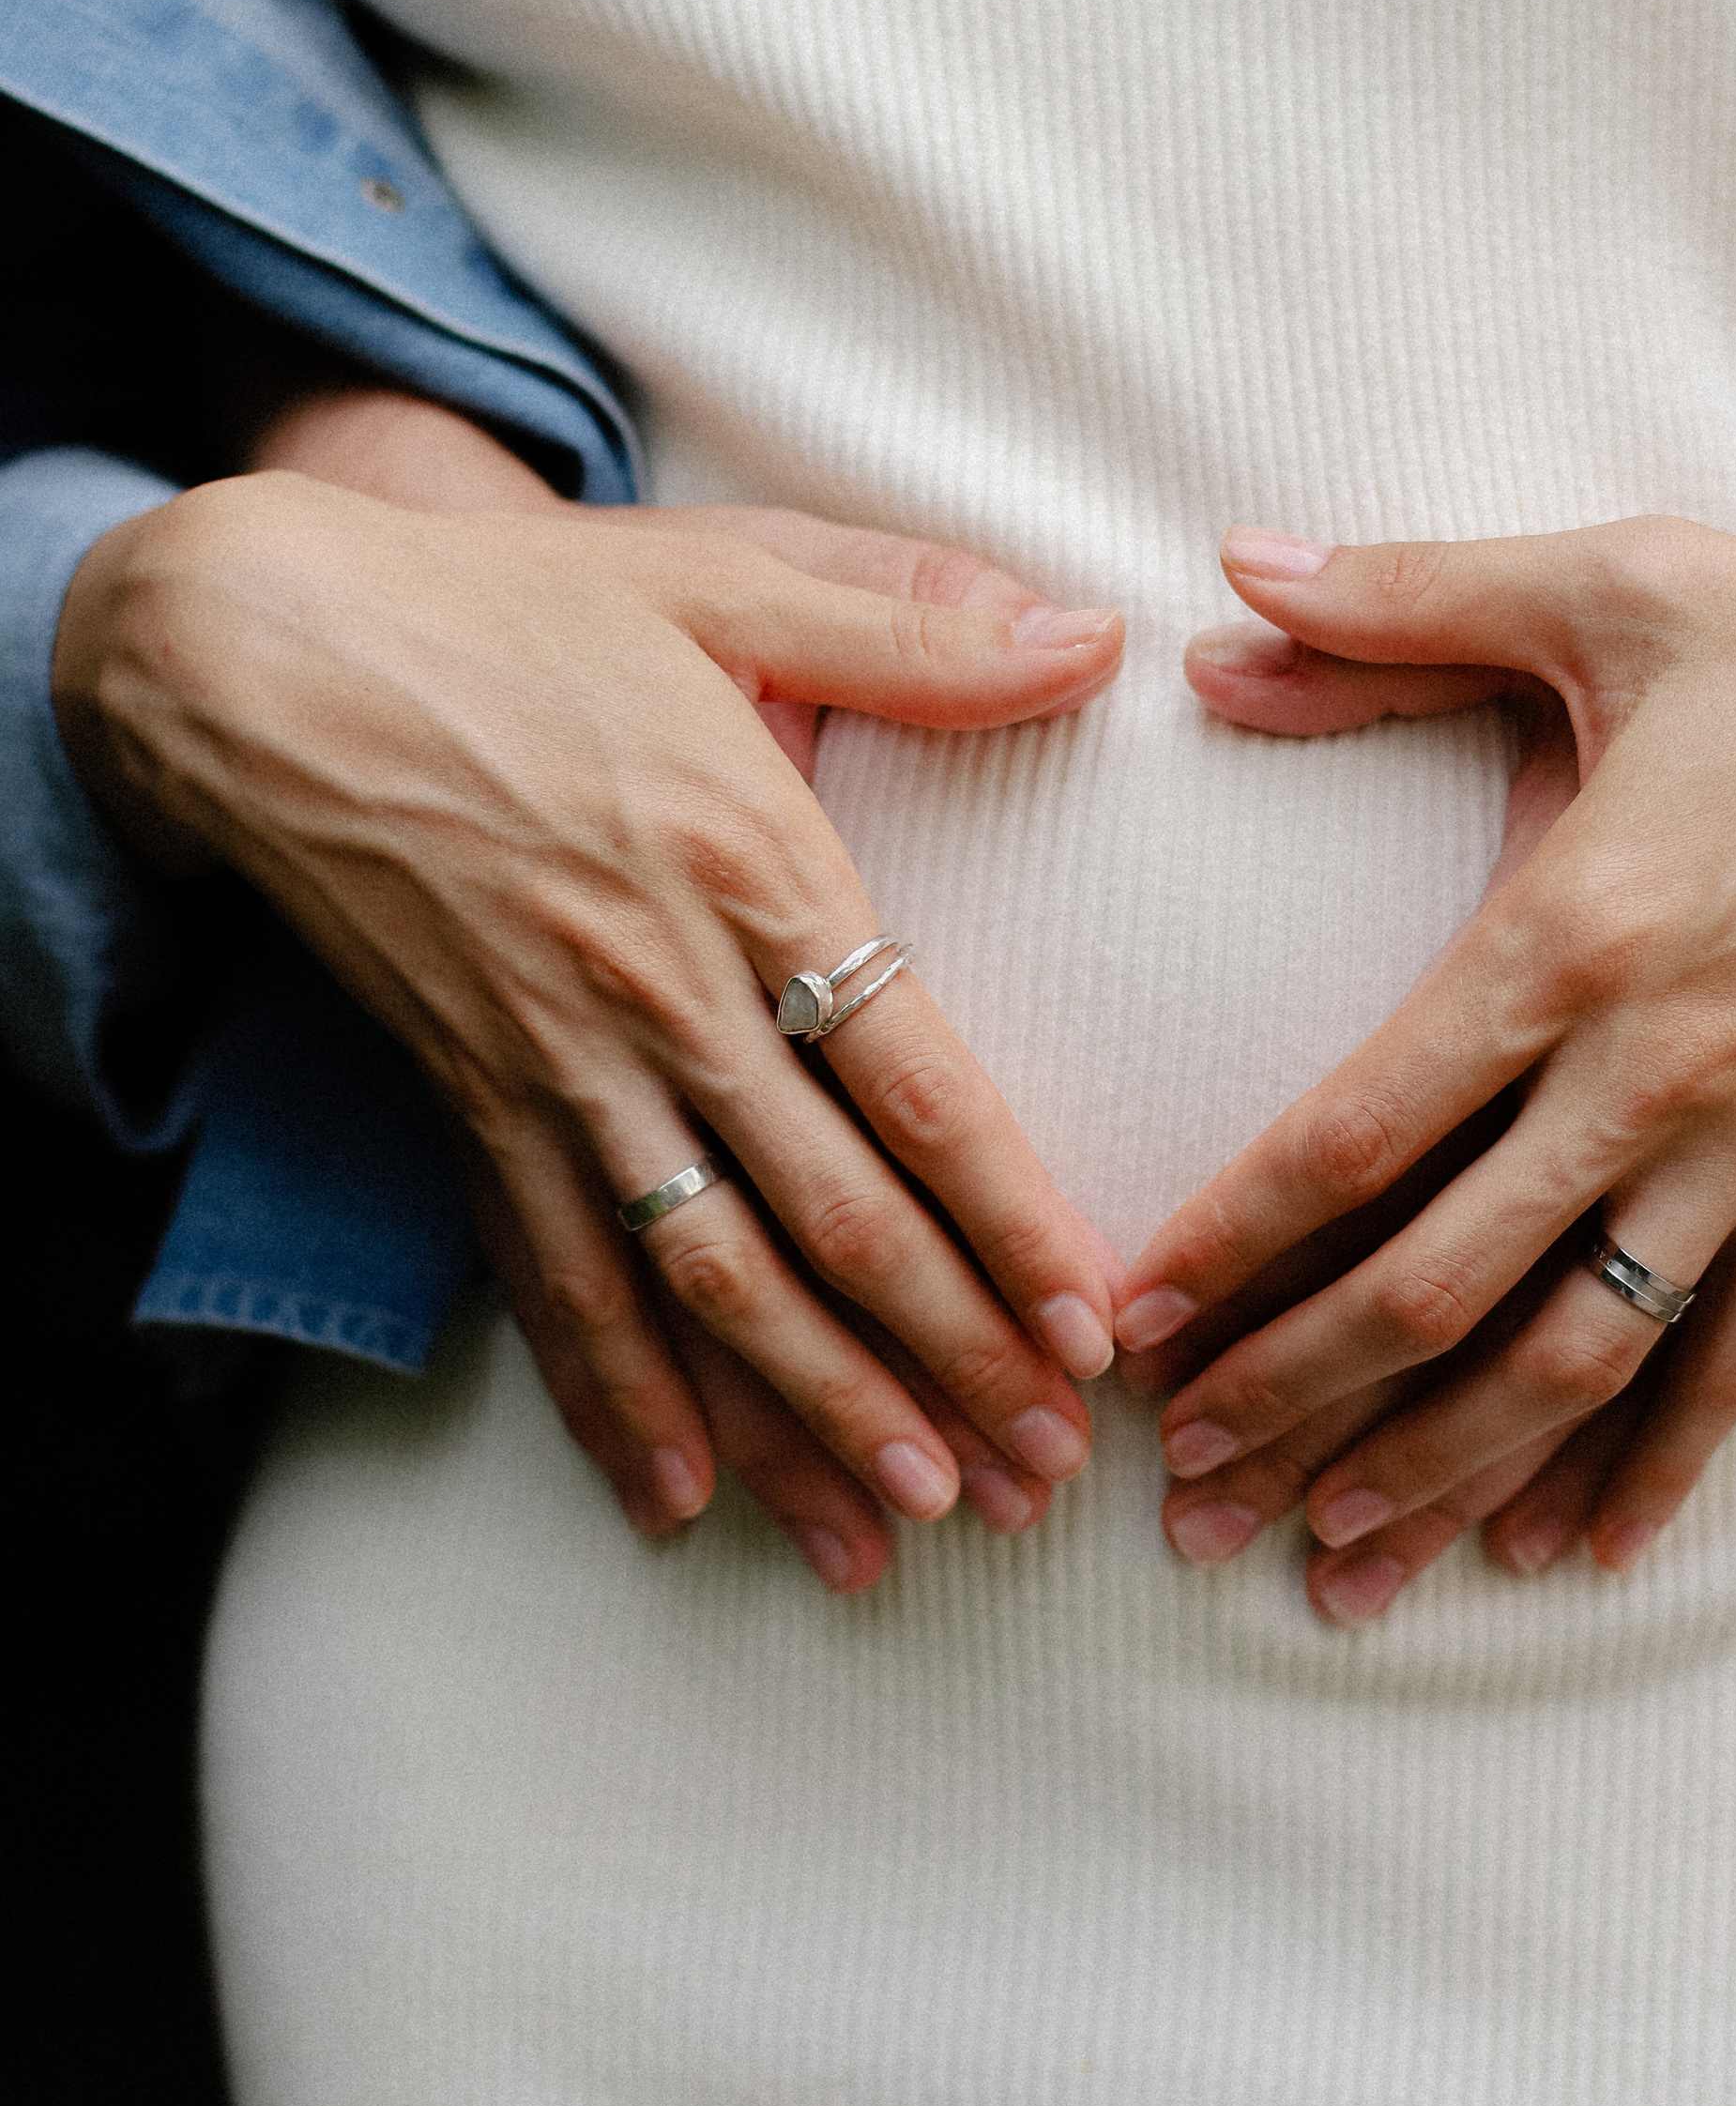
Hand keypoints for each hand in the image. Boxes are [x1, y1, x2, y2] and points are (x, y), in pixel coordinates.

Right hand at [56, 473, 1127, 1577]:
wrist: (268, 652)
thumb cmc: (519, 610)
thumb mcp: (728, 576)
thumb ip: (917, 623)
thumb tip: (1097, 637)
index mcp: (755, 870)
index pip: (914, 1087)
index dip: (1010, 1223)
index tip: (1089, 1336)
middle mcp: (663, 994)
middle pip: (828, 1220)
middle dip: (944, 1365)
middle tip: (1037, 1480)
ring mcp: (558, 1064)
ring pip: (701, 1281)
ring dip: (805, 1416)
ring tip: (899, 1529)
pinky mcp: (471, 1102)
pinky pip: (548, 1278)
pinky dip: (612, 1398)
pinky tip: (677, 1504)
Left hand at [1120, 457, 1735, 1624]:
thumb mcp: (1618, 589)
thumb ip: (1408, 602)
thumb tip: (1223, 583)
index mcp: (1571, 934)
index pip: (1360, 1131)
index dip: (1236, 1242)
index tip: (1134, 1322)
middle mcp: (1654, 1074)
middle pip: (1438, 1287)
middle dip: (1294, 1402)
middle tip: (1180, 1488)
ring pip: (1574, 1364)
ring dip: (1443, 1475)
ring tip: (1334, 1567)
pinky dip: (1658, 1471)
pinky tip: (1578, 1556)